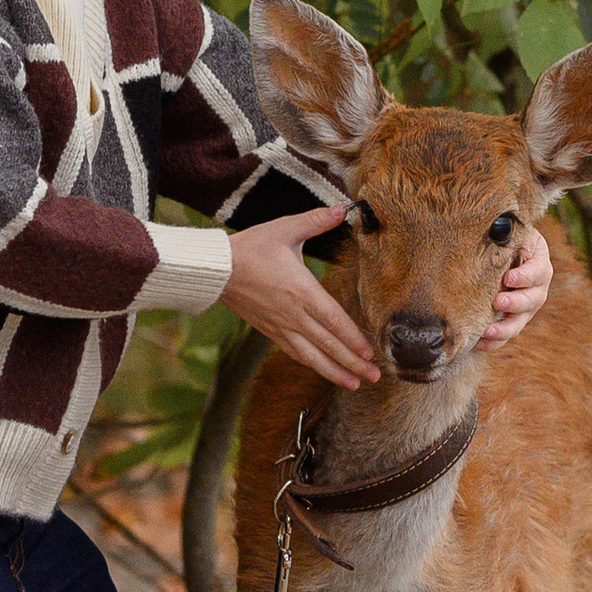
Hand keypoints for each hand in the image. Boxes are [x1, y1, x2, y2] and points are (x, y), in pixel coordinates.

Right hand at [223, 208, 380, 389]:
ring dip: (334, 371)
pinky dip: (312, 364)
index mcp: (301, 290)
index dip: (352, 338)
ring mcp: (280, 326)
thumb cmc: (251, 247)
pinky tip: (324, 371)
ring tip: (355, 384)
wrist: (216, 269)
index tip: (370, 353)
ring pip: (311, 356)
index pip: (333, 320)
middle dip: (352, 363)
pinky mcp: (269, 330)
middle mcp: (293, 314)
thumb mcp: (285, 228)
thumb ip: (317, 220)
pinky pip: (294, 352)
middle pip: (327, 344)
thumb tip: (344, 208)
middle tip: (374, 377)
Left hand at [475, 224, 552, 351]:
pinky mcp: (512, 321)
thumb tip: (496, 228)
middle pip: (532, 301)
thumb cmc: (506, 241)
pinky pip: (505, 336)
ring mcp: (525, 309)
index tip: (508, 278)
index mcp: (539, 265)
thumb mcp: (512, 233)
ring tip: (487, 331)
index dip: (525, 277)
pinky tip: (479, 343)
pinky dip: (493, 342)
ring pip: (519, 323)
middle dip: (515, 303)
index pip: (537, 272)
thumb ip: (507, 235)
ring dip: (503, 328)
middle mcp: (537, 290)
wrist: (503, 255)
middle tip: (497, 302)